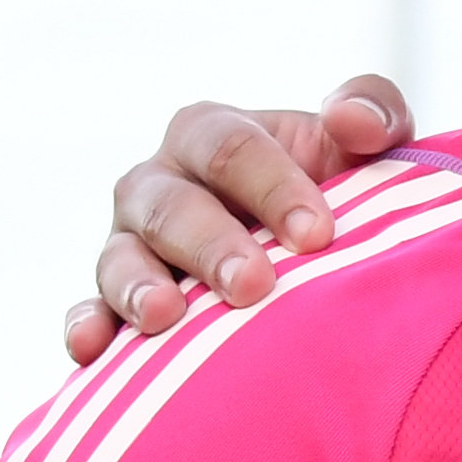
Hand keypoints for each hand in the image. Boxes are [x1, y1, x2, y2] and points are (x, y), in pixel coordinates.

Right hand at [65, 76, 417, 365]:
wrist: (315, 260)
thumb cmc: (336, 195)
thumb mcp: (362, 150)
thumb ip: (373, 112)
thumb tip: (348, 118)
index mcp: (211, 136)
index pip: (229, 147)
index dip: (271, 185)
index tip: (317, 234)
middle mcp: (160, 185)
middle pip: (171, 205)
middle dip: (211, 243)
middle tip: (253, 284)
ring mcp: (130, 245)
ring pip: (119, 257)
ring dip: (138, 286)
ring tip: (166, 316)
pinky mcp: (116, 304)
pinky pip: (90, 313)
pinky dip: (88, 328)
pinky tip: (93, 350)